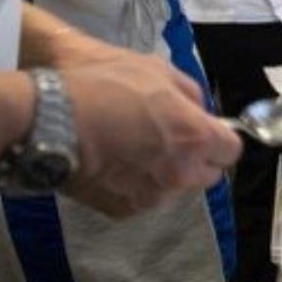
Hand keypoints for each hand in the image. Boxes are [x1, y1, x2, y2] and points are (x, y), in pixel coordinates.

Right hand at [61, 53, 241, 218]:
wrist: (51, 121)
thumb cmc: (106, 87)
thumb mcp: (156, 70)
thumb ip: (189, 92)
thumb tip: (199, 108)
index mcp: (195, 137)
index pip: (231, 150)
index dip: (219, 138)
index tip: (203, 131)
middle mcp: (181, 174)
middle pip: (208, 174)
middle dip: (196, 159)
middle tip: (168, 139)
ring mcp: (153, 196)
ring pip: (175, 188)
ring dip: (165, 173)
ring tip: (133, 150)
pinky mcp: (125, 210)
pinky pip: (145, 198)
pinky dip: (137, 185)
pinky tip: (115, 164)